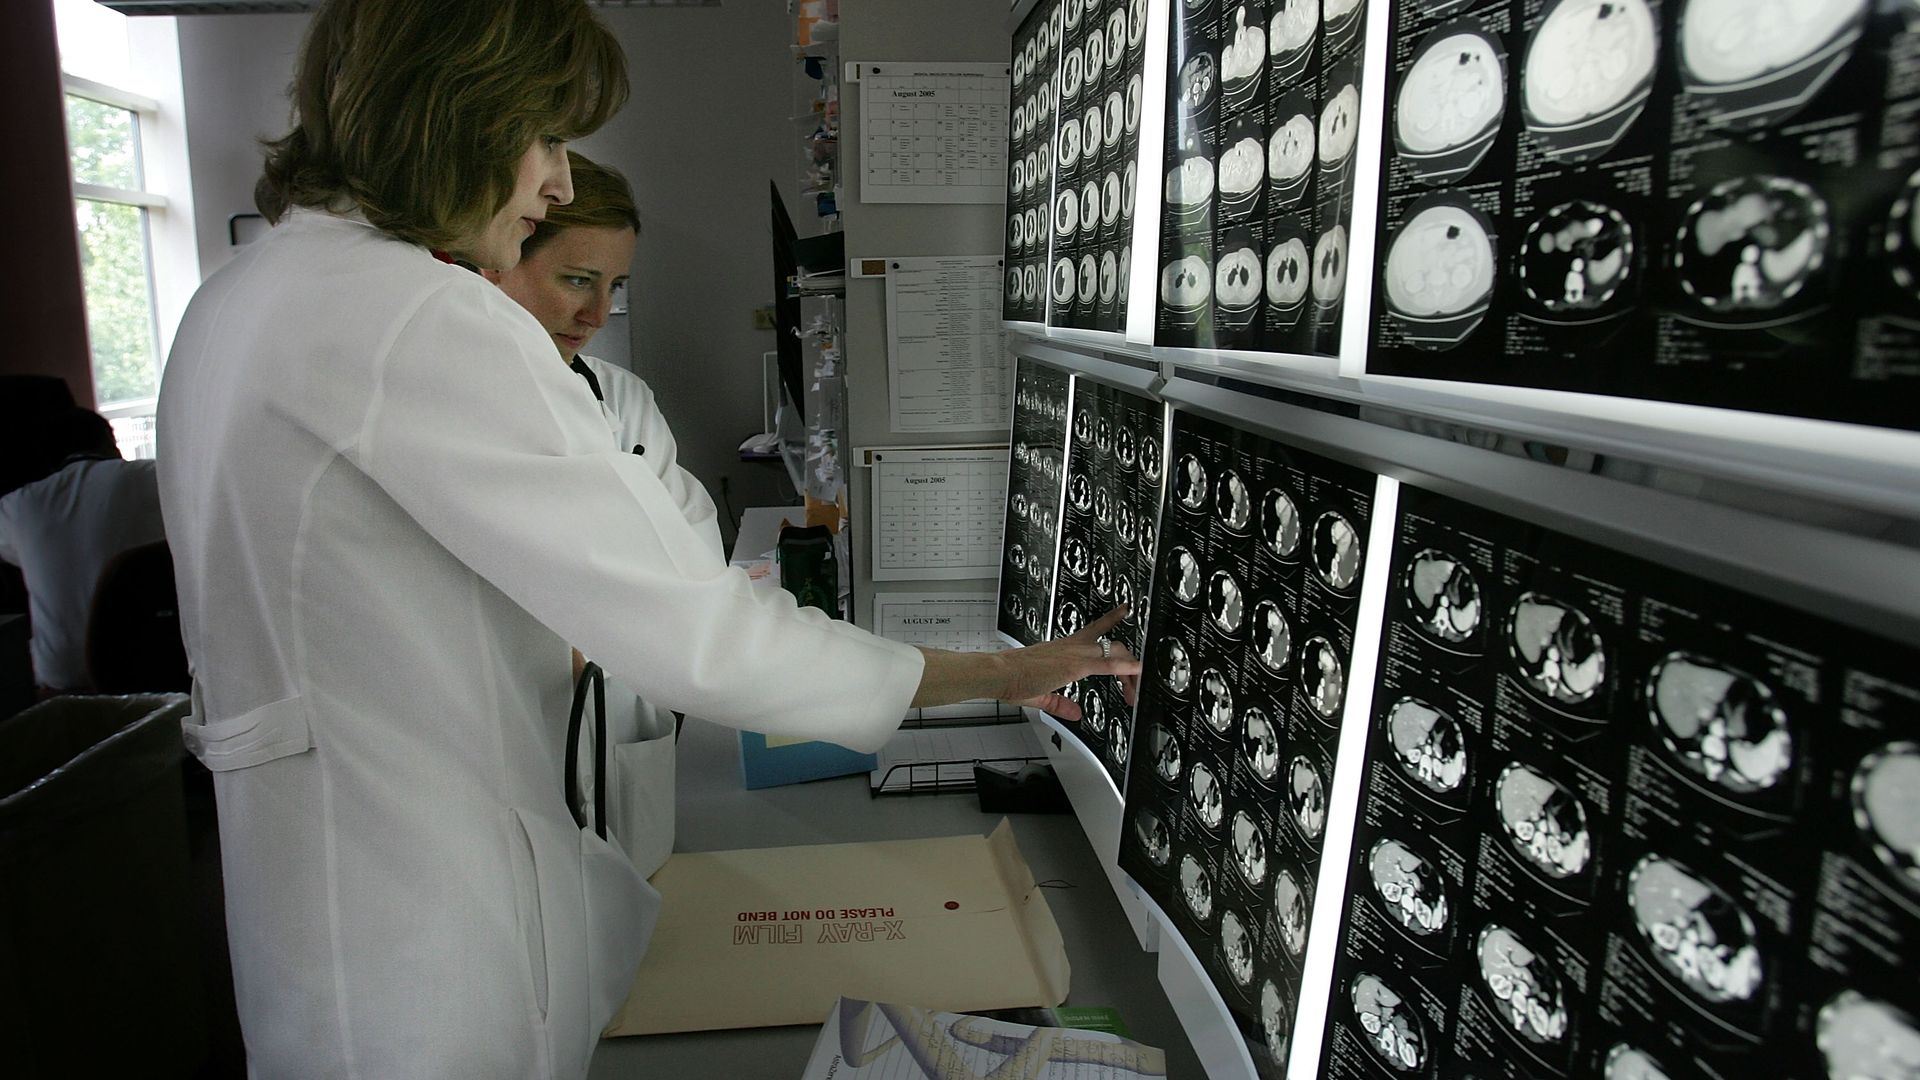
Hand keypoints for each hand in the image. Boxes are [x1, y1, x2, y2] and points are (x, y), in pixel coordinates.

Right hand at [1001, 605, 1140, 720]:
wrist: (999, 673)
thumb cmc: (1011, 678)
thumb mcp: (1042, 695)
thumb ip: (1061, 704)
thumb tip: (1075, 713)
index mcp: (1064, 648)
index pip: (1094, 629)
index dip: (1111, 619)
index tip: (1123, 610)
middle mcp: (1072, 646)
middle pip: (1112, 645)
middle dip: (1128, 661)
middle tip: (1136, 678)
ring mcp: (1074, 653)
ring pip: (1114, 651)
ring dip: (1130, 670)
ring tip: (1137, 687)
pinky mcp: (1073, 664)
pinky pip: (1105, 664)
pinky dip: (1124, 666)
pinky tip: (1137, 671)